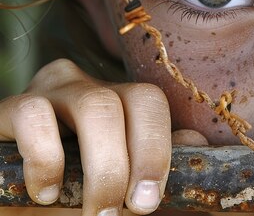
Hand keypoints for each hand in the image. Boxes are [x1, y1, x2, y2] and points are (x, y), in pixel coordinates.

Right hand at [0, 59, 174, 215]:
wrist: (14, 203)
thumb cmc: (68, 192)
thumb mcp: (116, 182)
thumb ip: (152, 163)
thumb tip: (196, 143)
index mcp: (116, 102)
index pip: (151, 102)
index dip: (157, 149)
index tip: (148, 199)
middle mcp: (87, 88)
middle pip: (133, 98)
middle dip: (141, 159)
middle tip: (130, 210)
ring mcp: (49, 91)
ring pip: (95, 105)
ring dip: (104, 166)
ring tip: (98, 213)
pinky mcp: (9, 108)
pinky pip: (34, 115)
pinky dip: (46, 159)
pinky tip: (46, 193)